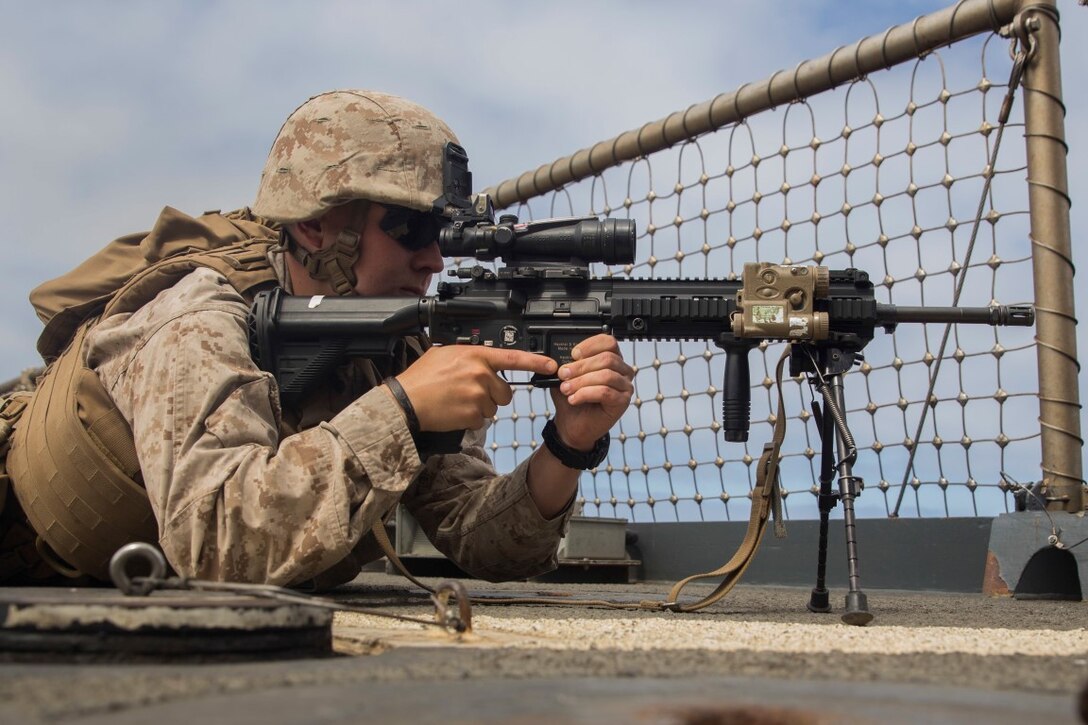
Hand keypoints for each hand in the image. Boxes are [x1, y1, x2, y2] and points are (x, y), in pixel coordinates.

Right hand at [395, 345, 557, 431]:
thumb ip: (468, 356)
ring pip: (493, 407)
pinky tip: (454, 411)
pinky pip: (481, 420)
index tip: (552, 366)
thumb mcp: (444, 355)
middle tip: (469, 392)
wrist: (406, 402)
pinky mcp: (473, 415)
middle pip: (505, 391)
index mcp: (475, 356)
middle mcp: (480, 374)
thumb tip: (480, 360)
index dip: (536, 362)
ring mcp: (478, 395)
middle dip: (492, 395)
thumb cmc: (421, 378)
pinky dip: (469, 419)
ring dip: (479, 407)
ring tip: (457, 400)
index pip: (513, 358)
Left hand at [550, 334, 633, 449]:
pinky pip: (605, 392)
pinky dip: (586, 394)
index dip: (590, 345)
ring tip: (566, 389)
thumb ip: (567, 364)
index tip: (573, 354)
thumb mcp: (567, 377)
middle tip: (563, 374)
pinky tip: (574, 399)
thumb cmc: (572, 399)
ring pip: (606, 375)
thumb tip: (560, 357)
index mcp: (611, 359)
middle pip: (607, 359)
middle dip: (581, 366)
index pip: (608, 342)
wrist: (572, 425)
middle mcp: (622, 371)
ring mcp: (625, 386)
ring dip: (582, 381)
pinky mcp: (622, 402)